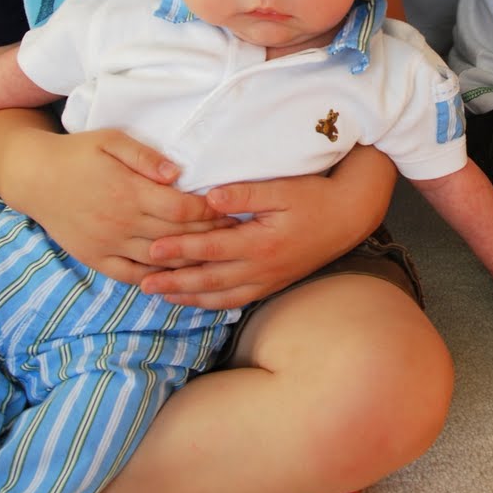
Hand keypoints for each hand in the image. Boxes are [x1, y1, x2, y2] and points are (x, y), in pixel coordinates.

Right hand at [0, 129, 234, 285]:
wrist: (34, 178)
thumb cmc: (78, 153)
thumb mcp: (111, 140)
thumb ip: (145, 157)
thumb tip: (177, 174)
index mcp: (129, 192)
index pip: (182, 208)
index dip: (210, 210)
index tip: (231, 208)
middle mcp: (122, 223)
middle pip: (177, 235)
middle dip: (210, 235)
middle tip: (237, 234)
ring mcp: (109, 244)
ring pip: (160, 260)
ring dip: (191, 261)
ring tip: (217, 258)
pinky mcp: (96, 259)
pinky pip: (132, 275)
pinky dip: (157, 279)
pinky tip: (177, 277)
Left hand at [140, 169, 383, 308]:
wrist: (349, 217)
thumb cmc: (314, 197)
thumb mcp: (282, 189)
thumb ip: (244, 194)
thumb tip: (209, 198)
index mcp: (261, 242)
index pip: (211, 248)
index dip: (179, 249)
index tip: (151, 250)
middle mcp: (262, 267)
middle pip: (209, 279)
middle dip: (174, 282)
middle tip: (143, 283)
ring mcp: (268, 279)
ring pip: (221, 296)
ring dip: (189, 297)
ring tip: (162, 295)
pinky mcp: (273, 283)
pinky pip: (237, 300)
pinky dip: (213, 303)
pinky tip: (196, 300)